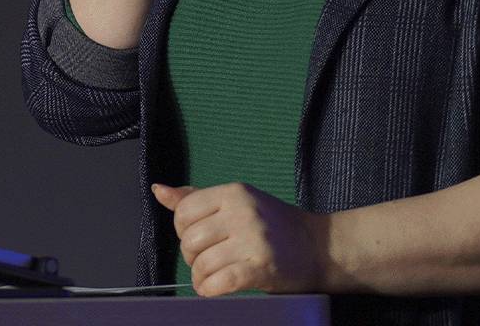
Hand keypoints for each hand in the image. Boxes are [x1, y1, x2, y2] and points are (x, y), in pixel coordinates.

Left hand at [153, 181, 324, 295]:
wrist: (320, 248)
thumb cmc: (275, 225)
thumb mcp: (238, 203)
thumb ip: (198, 198)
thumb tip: (159, 190)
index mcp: (234, 192)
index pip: (184, 211)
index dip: (183, 230)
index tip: (198, 239)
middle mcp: (242, 212)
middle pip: (190, 239)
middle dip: (191, 256)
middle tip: (206, 260)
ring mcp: (252, 240)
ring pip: (202, 264)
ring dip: (200, 278)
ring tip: (211, 278)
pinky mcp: (260, 268)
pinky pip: (219, 282)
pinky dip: (210, 289)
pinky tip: (214, 288)